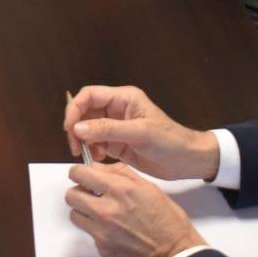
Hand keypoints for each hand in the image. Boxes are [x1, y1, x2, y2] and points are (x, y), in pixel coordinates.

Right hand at [62, 85, 219, 177]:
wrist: (187, 160)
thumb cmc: (170, 140)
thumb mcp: (139, 133)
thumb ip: (108, 129)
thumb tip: (78, 128)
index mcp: (123, 98)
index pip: (89, 95)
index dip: (75, 109)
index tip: (70, 128)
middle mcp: (117, 110)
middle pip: (85, 113)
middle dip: (77, 129)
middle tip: (76, 147)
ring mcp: (116, 127)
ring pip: (87, 130)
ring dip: (84, 142)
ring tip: (91, 155)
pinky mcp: (117, 143)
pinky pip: (96, 144)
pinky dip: (93, 152)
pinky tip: (100, 159)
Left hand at [65, 162, 206, 256]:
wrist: (175, 256)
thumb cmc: (168, 222)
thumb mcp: (150, 189)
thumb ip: (121, 174)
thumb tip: (99, 168)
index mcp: (121, 190)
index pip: (80, 174)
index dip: (78, 173)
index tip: (82, 175)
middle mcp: (108, 210)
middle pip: (71, 195)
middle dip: (78, 192)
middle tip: (89, 194)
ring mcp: (103, 231)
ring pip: (75, 215)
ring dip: (84, 212)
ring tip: (101, 213)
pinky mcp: (102, 248)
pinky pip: (89, 234)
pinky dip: (97, 230)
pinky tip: (115, 231)